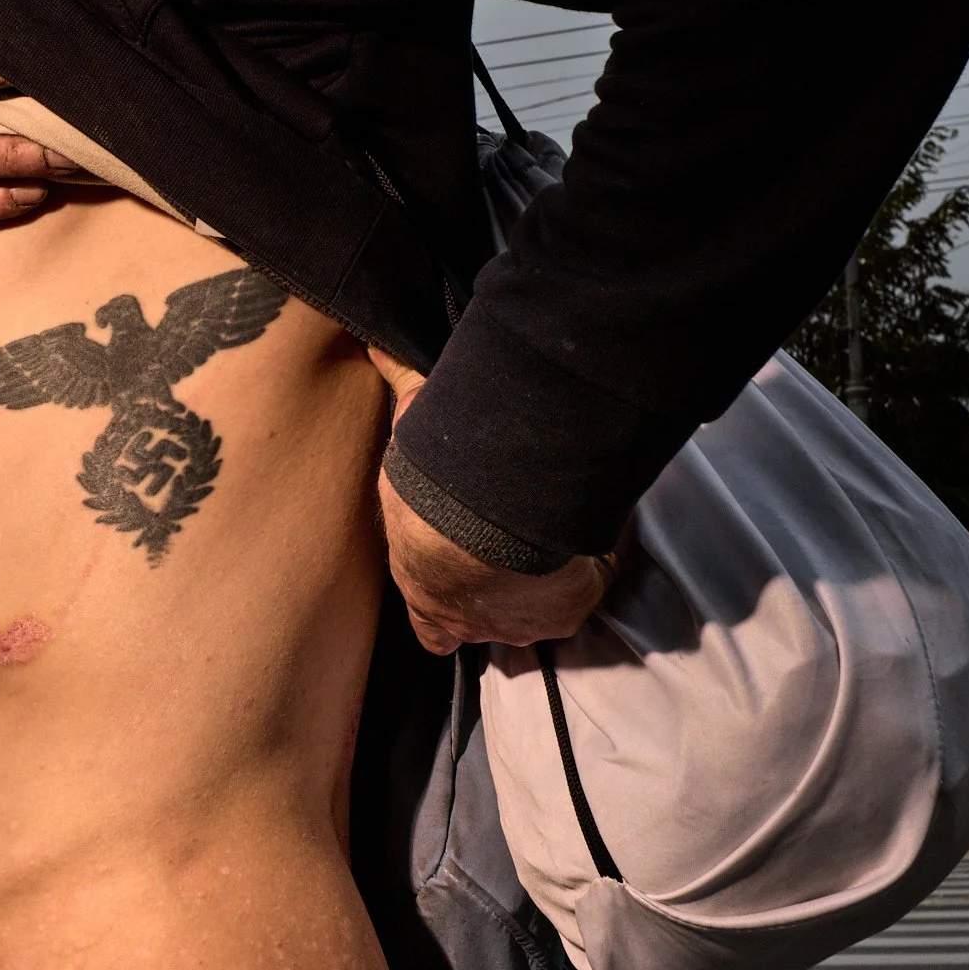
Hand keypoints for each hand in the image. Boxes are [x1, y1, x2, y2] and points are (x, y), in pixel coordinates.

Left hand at [368, 348, 616, 654]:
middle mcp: (476, 623)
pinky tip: (596, 523)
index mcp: (427, 600)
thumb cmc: (433, 492)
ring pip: (541, 607)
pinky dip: (596, 558)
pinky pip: (589, 583)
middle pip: (491, 620)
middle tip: (517, 547)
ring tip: (558, 530)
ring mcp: (525, 623)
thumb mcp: (407, 438)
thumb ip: (398, 391)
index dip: (442, 613)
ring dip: (550, 576)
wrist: (489, 521)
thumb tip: (372, 340)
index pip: (431, 630)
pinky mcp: (572, 609)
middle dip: (502, 591)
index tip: (461, 580)